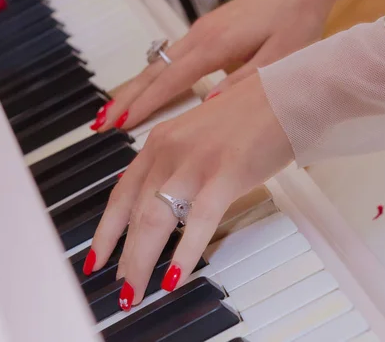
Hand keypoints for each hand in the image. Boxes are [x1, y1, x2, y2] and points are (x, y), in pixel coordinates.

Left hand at [87, 73, 293, 308]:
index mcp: (162, 141)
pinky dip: (184, 253)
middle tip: (122, 287)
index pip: (121, 192)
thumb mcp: (201, 135)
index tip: (97, 255)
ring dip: (142, 261)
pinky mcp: (226, 172)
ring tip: (138, 291)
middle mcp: (170, 149)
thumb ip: (178, 163)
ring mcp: (196, 161)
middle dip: (122, 256)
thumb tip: (167, 197)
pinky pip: (199, 220)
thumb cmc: (252, 114)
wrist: (287, 93)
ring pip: (155, 219)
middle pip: (133, 212)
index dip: (106, 229)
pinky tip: (176, 276)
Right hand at [90, 0, 332, 131]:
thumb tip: (209, 109)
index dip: (145, 104)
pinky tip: (146, 90)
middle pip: (154, 70)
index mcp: (216, 43)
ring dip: (136, 88)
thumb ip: (243, 84)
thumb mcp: (279, 59)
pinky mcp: (206, 31)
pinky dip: (153, 77)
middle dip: (127, 97)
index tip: (122, 124)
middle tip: (102, 122)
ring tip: (114, 111)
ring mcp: (200, 31)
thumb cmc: (295, 20)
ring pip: (159, 63)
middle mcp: (200, 35)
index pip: (171, 79)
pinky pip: (171, 58)